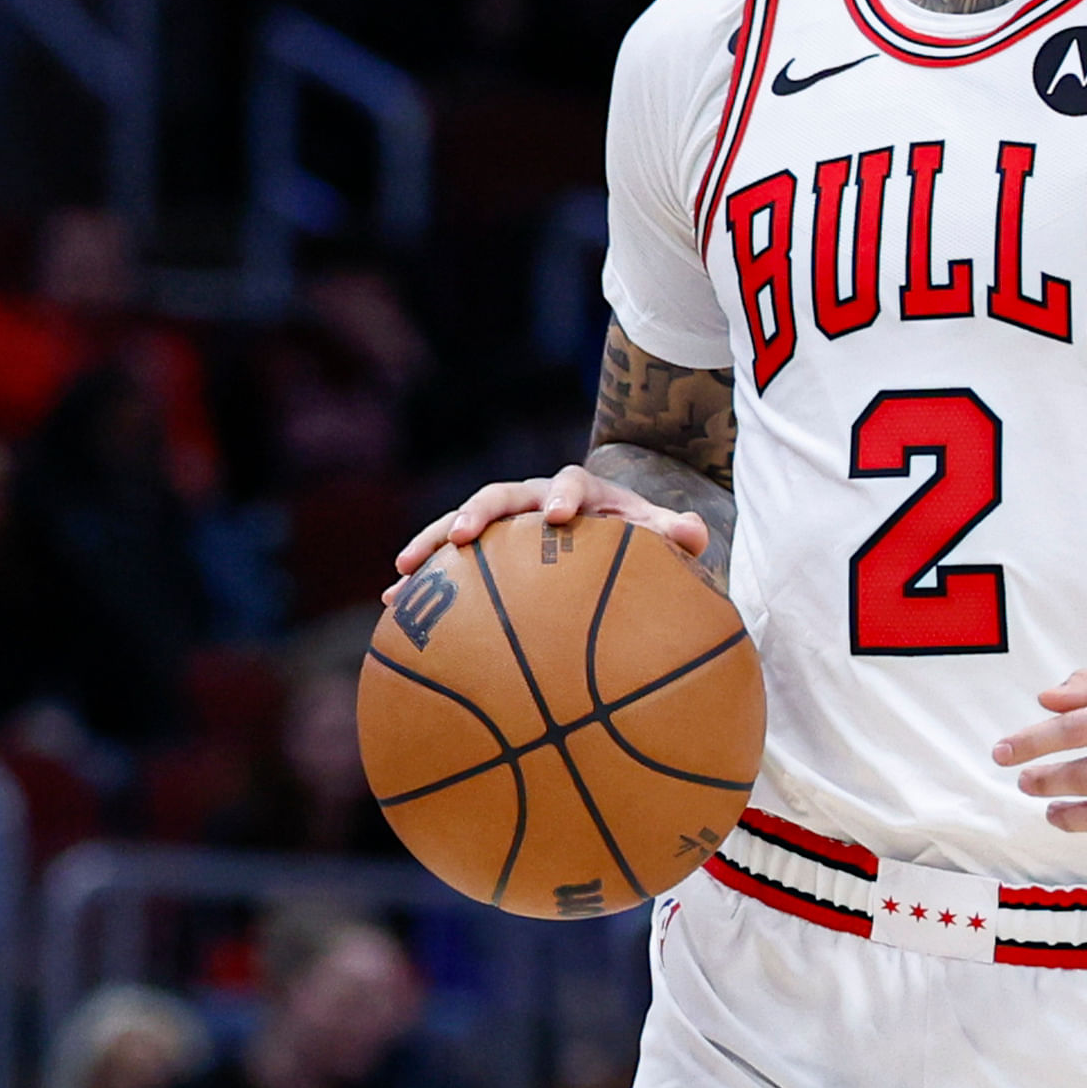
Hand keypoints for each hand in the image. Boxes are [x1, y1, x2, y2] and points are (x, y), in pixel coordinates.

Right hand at [395, 466, 706, 574]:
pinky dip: (421, 577)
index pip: (570, 483)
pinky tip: (391, 604)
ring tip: (403, 569)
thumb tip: (695, 533)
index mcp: (579, 491)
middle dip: (478, 512)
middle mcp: (533, 498)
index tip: (558, 515)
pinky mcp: (482, 547)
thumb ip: (673, 533)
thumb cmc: (634, 540)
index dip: (562, 495)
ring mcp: (503, 522)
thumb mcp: (656, 536)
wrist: (606, 536)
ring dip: (432, 541)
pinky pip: (446, 559)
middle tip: (461, 535)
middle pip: (500, 495)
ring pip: (460, 522)